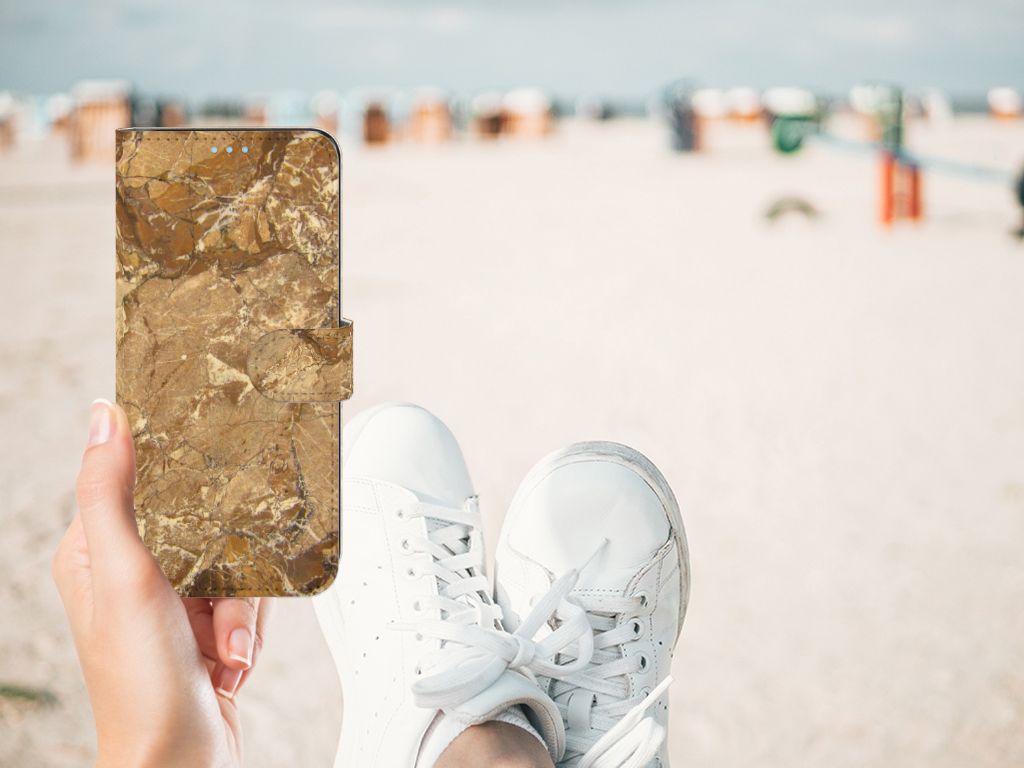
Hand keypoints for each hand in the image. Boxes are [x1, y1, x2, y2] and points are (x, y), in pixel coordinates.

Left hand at [52, 399, 270, 767]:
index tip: (209, 466)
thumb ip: (110, 495)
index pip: (138, 480)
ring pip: (233, 558)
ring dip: (240, 605)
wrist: (181, 761)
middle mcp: (132, 571)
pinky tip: (232, 655)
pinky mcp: (205, 623)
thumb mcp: (124, 577)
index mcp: (95, 552)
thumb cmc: (141, 686)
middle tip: (219, 594)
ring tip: (224, 642)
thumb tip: (104, 417)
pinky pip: (247, 595)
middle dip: (224, 563)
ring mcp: (172, 600)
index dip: (177, 475)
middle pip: (202, 520)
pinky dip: (249, 626)